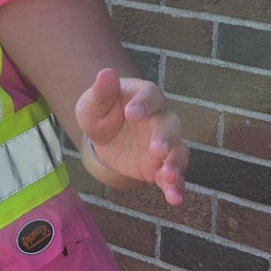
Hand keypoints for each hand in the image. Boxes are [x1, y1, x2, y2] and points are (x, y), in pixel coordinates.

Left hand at [75, 69, 188, 205]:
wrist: (104, 138)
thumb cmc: (100, 113)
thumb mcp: (92, 103)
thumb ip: (100, 92)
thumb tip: (106, 72)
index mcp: (144, 97)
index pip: (150, 96)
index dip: (144, 104)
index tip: (133, 113)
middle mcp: (159, 119)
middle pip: (170, 125)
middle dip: (165, 138)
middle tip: (157, 150)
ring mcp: (164, 144)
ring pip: (178, 151)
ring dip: (176, 164)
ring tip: (168, 177)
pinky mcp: (160, 166)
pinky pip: (173, 176)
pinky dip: (175, 187)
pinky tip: (174, 198)